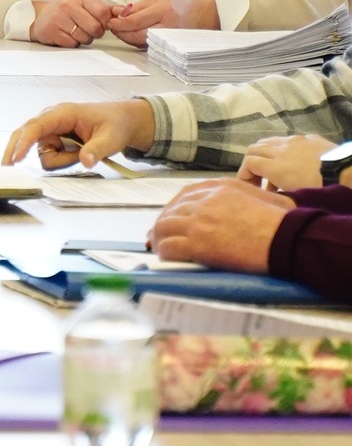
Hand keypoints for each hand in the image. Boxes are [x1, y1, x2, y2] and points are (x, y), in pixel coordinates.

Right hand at [3, 99, 155, 168]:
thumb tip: (85, 162)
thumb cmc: (114, 124)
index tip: (16, 158)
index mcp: (63, 113)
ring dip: (59, 160)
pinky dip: (60, 160)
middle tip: (7, 167)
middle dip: (17, 150)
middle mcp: (51, 120)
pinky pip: (49, 155)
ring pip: (41, 152)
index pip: (36, 127)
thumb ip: (96, 150)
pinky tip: (74, 155)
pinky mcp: (53, 140)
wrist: (120, 121)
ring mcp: (51, 130)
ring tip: (80, 155)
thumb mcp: (111, 138)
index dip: (24, 143)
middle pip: (24, 135)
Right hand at [30, 0, 122, 46]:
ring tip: (76, 32)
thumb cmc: (70, 12)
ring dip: (84, 39)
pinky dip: (72, 43)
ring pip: (84, 38)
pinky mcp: (51, 31)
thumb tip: (127, 10)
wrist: (42, 17)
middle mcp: (68, 5)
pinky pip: (72, 44)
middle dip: (95, 33)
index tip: (101, 23)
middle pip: (95, 28)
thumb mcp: (87, 5)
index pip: (104, 12)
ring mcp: (58, 18)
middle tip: (88, 30)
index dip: (106, 22)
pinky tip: (66, 36)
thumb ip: (108, 9)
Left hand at [107, 0, 219, 46]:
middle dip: (120, 32)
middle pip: (136, 36)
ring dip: (128, 37)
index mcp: (164, 12)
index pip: (135, 22)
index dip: (119, 23)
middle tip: (112, 26)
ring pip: (141, 43)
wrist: (208, 11)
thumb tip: (117, 12)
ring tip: (121, 29)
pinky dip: (138, 41)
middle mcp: (168, 29)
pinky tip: (133, 34)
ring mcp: (170, 40)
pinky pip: (150, 46)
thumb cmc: (184, 0)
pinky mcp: (172, 47)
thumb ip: (138, 7)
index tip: (110, 21)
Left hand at [149, 179, 296, 270]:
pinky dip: (164, 252)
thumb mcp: (268, 198)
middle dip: (165, 223)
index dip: (176, 207)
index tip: (174, 217)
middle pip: (172, 210)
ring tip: (160, 248)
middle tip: (163, 236)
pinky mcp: (196, 243)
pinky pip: (169, 247)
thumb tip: (261, 203)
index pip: (186, 194)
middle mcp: (203, 201)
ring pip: (164, 227)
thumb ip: (254, 195)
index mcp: (219, 187)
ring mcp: (197, 221)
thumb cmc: (285, 221)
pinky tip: (166, 258)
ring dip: (160, 238)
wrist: (286, 239)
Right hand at [238, 134, 336, 191]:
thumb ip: (276, 189)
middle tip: (258, 176)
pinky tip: (296, 158)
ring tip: (274, 165)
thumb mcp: (293, 194)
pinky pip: (292, 140)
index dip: (244, 173)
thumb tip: (269, 190)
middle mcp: (280, 149)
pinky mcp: (310, 138)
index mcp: (275, 165)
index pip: (248, 162)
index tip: (249, 186)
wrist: (345, 172)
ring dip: (267, 152)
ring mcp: (295, 140)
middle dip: (251, 161)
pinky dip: (287, 148)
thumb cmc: (319, 188)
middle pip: (254, 148)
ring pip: (270, 140)